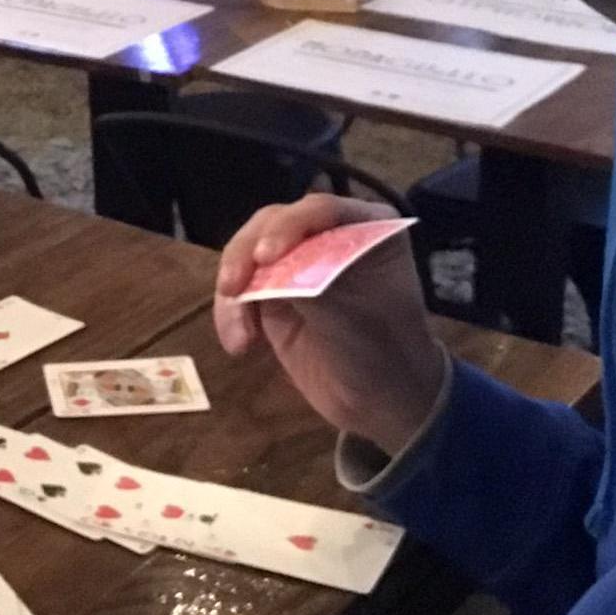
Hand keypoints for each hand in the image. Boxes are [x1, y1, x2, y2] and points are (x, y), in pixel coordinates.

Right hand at [212, 193, 446, 455]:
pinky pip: (239, 289)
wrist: (379, 404)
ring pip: (247, 253)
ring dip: (235, 289)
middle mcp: (327, 236)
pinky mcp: (271, 292)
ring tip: (240, 336)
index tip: (266, 258)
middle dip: (247, 254)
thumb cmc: (383, 351)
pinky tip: (240, 346)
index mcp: (365, 227)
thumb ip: (311, 279)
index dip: (287, 228)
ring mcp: (296, 263)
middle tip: (232, 287)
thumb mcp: (354, 313)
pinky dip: (231, 313)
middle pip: (272, 224)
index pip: (319, 210)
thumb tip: (264, 263)